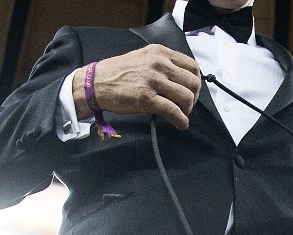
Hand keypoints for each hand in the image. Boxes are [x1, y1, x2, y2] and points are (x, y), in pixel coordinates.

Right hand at [73, 44, 202, 129]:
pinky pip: (173, 111)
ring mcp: (153, 81)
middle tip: (186, 106)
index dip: (195, 82)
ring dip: (188, 110)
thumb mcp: (144, 58)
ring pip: (186, 97)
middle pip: (193, 82)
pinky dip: (181, 121)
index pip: (192, 66)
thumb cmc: (119, 73)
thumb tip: (181, 80)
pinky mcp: (147, 98)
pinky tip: (181, 124)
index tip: (191, 92)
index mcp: (160, 52)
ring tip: (181, 114)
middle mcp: (159, 64)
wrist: (97, 82)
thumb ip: (163, 64)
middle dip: (194, 97)